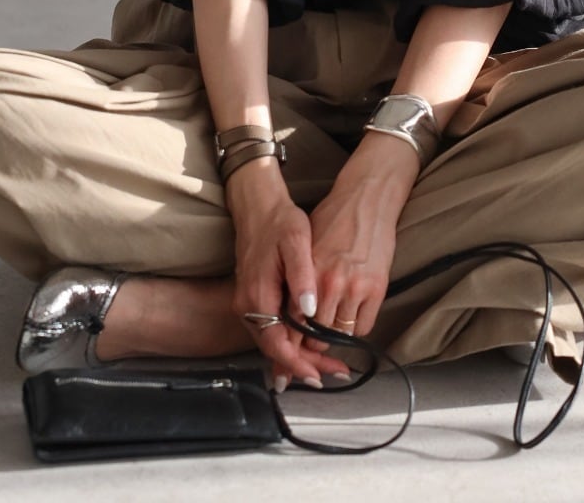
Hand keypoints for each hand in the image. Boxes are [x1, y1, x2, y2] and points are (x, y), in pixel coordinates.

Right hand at [228, 161, 349, 389]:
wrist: (258, 207)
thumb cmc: (280, 222)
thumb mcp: (295, 242)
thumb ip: (301, 277)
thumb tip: (310, 311)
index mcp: (257, 296)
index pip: (276, 344)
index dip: (298, 364)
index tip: (320, 376)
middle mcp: (248, 306)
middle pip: (275, 349)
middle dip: (304, 366)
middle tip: (336, 373)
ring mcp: (249, 304)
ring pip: (274, 342)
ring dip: (300, 355)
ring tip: (330, 364)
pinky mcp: (255, 298)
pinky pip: (272, 329)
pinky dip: (291, 341)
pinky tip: (310, 345)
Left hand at [307, 132, 418, 340]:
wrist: (366, 199)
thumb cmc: (333, 218)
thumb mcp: (307, 246)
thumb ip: (299, 278)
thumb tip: (290, 310)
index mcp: (309, 272)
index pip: (295, 320)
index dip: (292, 338)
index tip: (290, 347)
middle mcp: (330, 283)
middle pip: (316, 333)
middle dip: (311, 344)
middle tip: (310, 348)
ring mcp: (356, 287)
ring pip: (340, 334)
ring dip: (334, 340)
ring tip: (330, 338)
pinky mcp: (377, 288)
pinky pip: (364, 327)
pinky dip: (356, 331)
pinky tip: (350, 322)